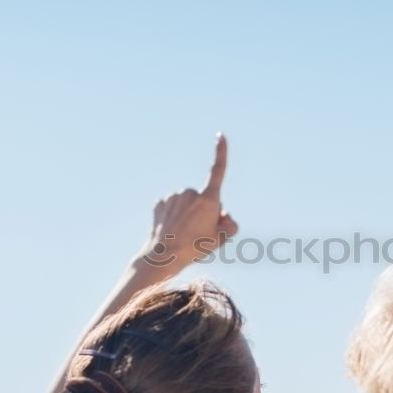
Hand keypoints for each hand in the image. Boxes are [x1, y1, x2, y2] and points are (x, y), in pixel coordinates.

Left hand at [137, 133, 237, 271]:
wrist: (162, 256)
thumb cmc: (194, 248)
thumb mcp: (221, 240)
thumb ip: (231, 225)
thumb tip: (224, 216)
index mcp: (208, 199)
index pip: (217, 171)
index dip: (221, 152)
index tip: (220, 136)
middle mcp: (190, 193)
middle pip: (206, 198)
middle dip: (207, 211)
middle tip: (201, 232)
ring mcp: (174, 197)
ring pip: (189, 203)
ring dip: (191, 213)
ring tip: (185, 233)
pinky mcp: (161, 203)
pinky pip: (175, 207)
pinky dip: (177, 215)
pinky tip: (173, 229)